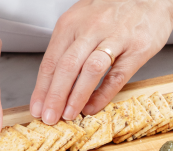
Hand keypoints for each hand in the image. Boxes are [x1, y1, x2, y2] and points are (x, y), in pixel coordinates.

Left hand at [30, 0, 172, 124]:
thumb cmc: (116, 10)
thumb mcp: (84, 19)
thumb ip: (69, 46)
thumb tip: (53, 79)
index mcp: (72, 23)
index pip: (51, 60)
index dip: (42, 88)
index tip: (36, 108)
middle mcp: (91, 29)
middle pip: (66, 67)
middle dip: (54, 96)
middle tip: (48, 118)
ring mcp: (115, 38)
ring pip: (90, 71)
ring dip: (76, 96)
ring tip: (68, 115)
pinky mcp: (137, 49)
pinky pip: (116, 76)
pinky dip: (103, 94)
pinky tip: (93, 106)